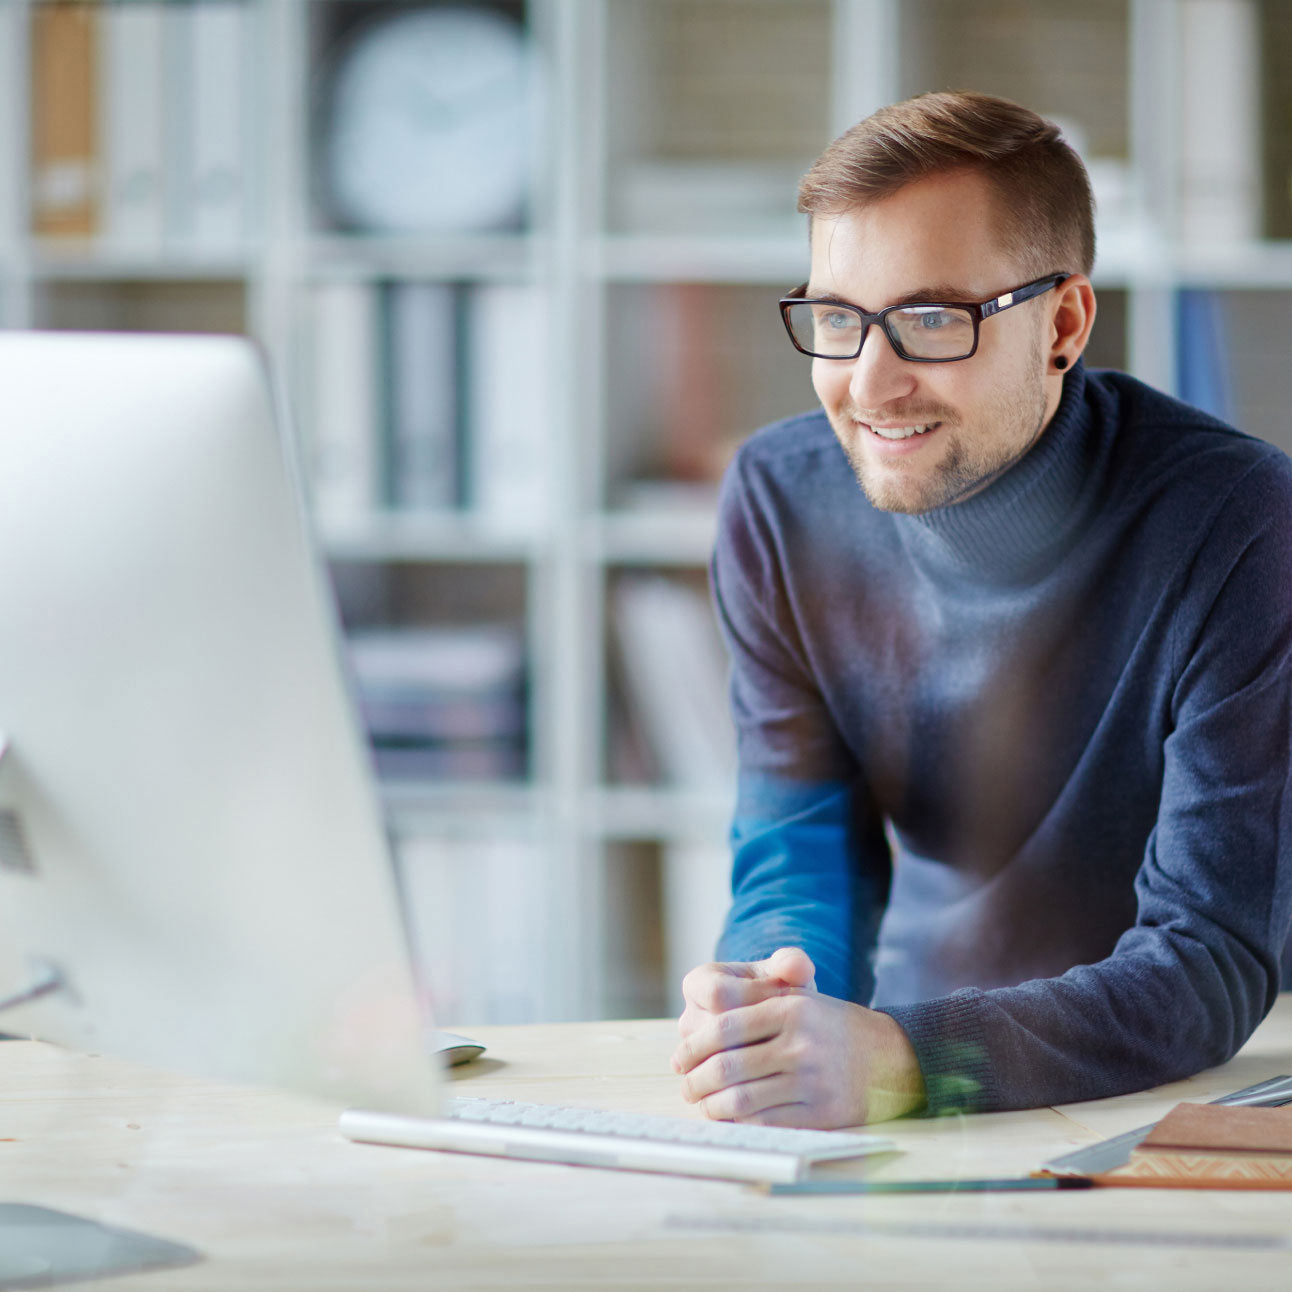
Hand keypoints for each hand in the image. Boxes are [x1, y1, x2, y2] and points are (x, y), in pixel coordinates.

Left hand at [671, 947, 925, 1127]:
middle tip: (685, 1086)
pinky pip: (765, 1122)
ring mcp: (812, 1080)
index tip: (680, 1058)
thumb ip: (751, 1000)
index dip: (694, 1047)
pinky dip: (739, 1122)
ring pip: (742, 1099)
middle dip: (696, 1081)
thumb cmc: (825, 1024)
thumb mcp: (797, 997)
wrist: (884, 1055)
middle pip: (728, 1067)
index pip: (724, 1028)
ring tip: (702, 1104)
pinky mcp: (821, 1113)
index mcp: (790, 1008)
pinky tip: (729, 1117)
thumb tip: (701, 1022)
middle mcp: (801, 1043)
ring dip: (711, 1106)